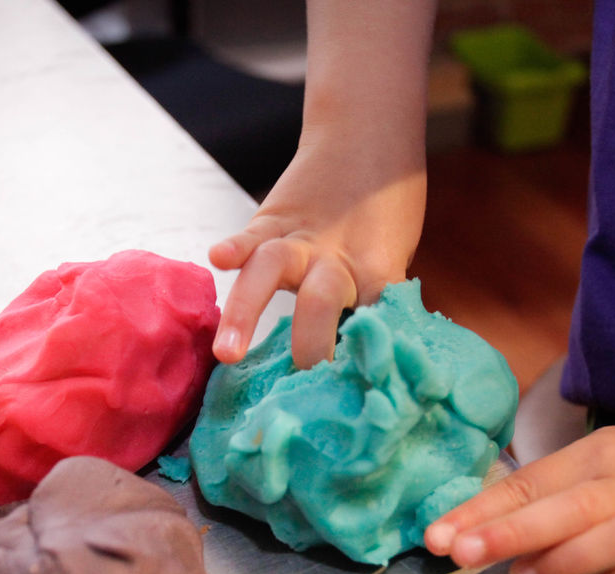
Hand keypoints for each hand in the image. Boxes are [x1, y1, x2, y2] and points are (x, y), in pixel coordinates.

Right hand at [210, 129, 426, 368]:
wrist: (368, 138)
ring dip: (248, 311)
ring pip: (272, 271)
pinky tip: (217, 259)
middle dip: (310, 342)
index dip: (363, 358)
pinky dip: (235, 246)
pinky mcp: (272, 221)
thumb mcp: (396, 257)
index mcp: (377, 274)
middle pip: (322, 302)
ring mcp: (302, 239)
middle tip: (302, 380)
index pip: (372, 323)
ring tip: (227, 352)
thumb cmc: (384, 215)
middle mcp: (337, 261)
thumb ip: (378, 299)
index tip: (359, 394)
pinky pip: (250, 236)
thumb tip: (375, 364)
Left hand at [424, 424, 614, 573]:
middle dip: (509, 534)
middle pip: (567, 510)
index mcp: (594, 456)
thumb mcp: (582, 466)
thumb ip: (532, 497)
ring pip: (608, 546)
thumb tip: (461, 533)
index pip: (528, 483)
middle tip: (461, 553)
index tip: (437, 536)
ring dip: (557, 566)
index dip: (479, 511)